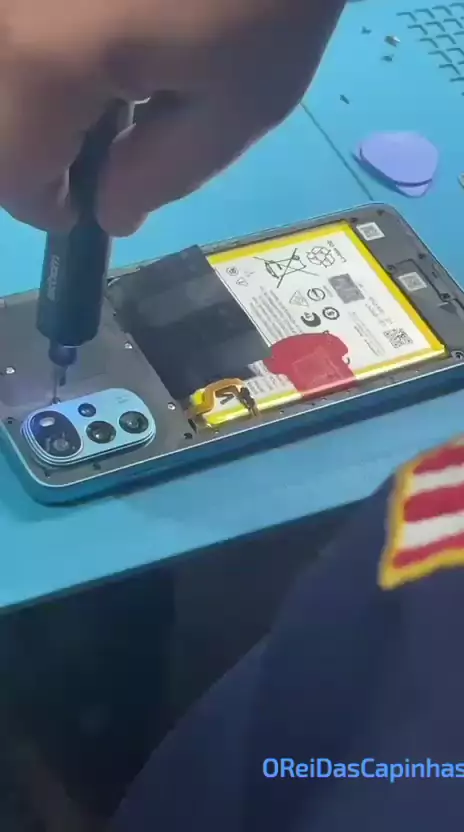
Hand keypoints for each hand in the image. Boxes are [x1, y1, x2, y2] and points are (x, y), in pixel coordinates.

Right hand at [0, 0, 343, 235]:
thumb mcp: (234, 110)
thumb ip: (156, 177)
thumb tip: (106, 211)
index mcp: (45, 62)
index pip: (10, 177)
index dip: (49, 207)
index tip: (90, 201)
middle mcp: (4, 15)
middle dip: (37, 151)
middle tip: (103, 140)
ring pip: (4, 75)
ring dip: (36, 101)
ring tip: (110, 83)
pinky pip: (18, 34)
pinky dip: (44, 54)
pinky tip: (103, 39)